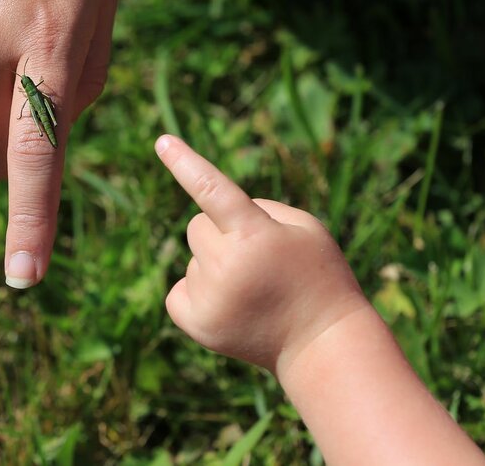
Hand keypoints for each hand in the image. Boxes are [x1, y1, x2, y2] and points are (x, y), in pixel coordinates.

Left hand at [154, 135, 368, 373]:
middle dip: (220, 233)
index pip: (213, 190)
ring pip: (192, 257)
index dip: (186, 163)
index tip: (162, 141)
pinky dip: (197, 292)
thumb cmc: (318, 276)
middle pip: (196, 225)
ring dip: (214, 264)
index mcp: (256, 235)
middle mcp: (227, 266)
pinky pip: (178, 290)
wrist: (321, 343)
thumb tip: (211, 210)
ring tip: (252, 289)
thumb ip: (260, 208)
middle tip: (255, 259)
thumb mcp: (306, 228)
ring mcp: (210, 298)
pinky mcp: (196, 323)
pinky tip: (229, 304)